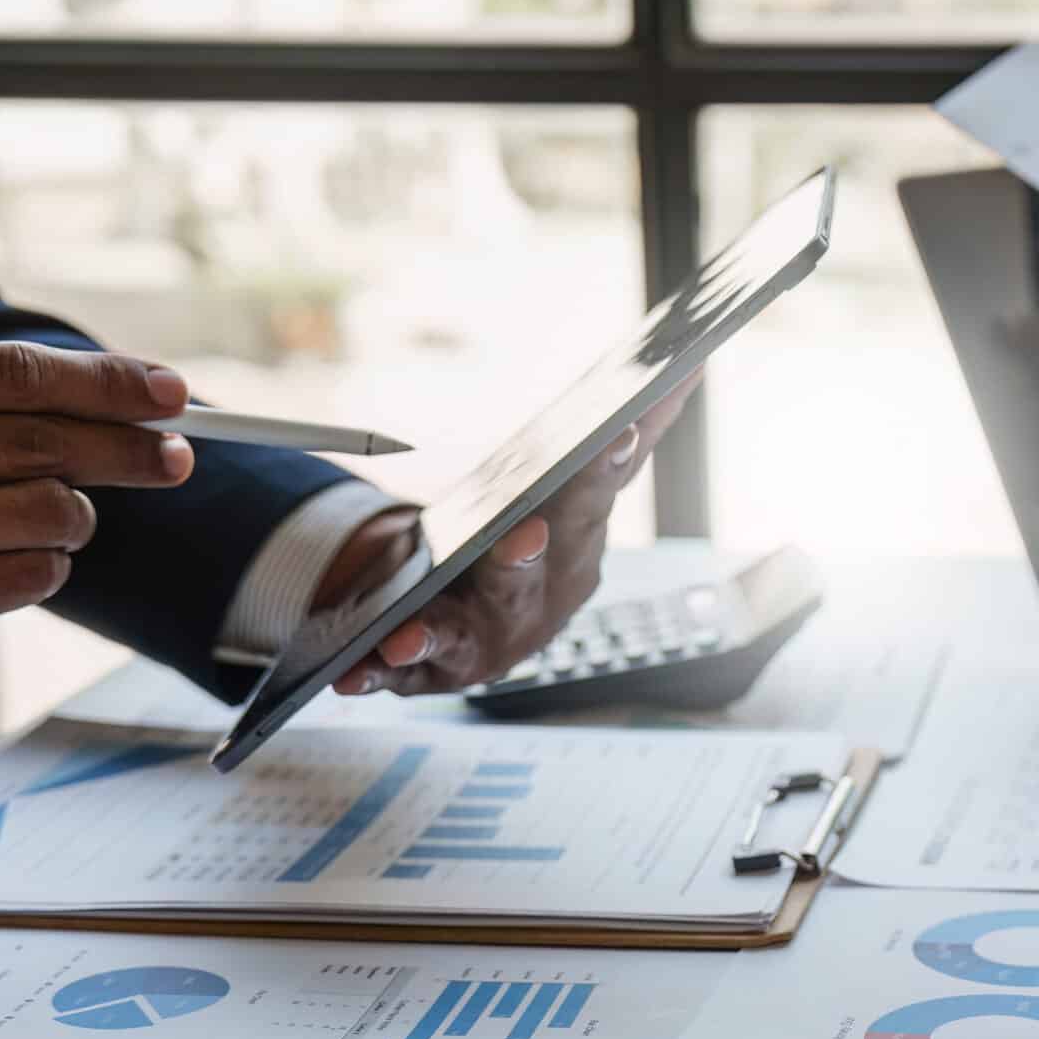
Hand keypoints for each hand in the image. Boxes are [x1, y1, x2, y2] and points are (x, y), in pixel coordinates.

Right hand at [0, 343, 191, 718]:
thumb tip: (69, 401)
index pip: (16, 373)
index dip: (108, 382)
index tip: (171, 391)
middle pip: (47, 440)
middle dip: (131, 448)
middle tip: (178, 457)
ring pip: (49, 512)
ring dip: (75, 520)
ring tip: (52, 524)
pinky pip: (26, 577)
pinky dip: (40, 569)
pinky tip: (8, 567)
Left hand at [324, 377, 696, 694]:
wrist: (464, 611)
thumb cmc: (512, 540)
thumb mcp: (560, 490)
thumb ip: (620, 441)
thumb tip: (684, 366)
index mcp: (581, 539)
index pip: (600, 490)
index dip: (610, 463)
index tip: (617, 431)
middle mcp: (549, 594)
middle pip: (540, 567)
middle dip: (530, 553)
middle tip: (523, 534)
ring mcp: (499, 636)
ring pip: (471, 631)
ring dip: (438, 633)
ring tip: (415, 626)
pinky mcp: (447, 667)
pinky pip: (414, 668)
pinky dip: (386, 669)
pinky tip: (353, 672)